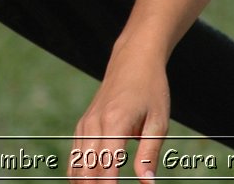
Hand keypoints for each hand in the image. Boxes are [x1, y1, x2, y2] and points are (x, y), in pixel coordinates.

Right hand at [70, 57, 169, 181]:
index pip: (106, 166)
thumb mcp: (158, 121)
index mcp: (115, 121)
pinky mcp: (82, 125)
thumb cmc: (150, 90)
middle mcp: (94, 123)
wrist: (133, 60)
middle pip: (87, 170)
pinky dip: (79, 175)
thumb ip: (149, 154)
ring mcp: (85, 124)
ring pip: (77, 166)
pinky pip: (75, 157)